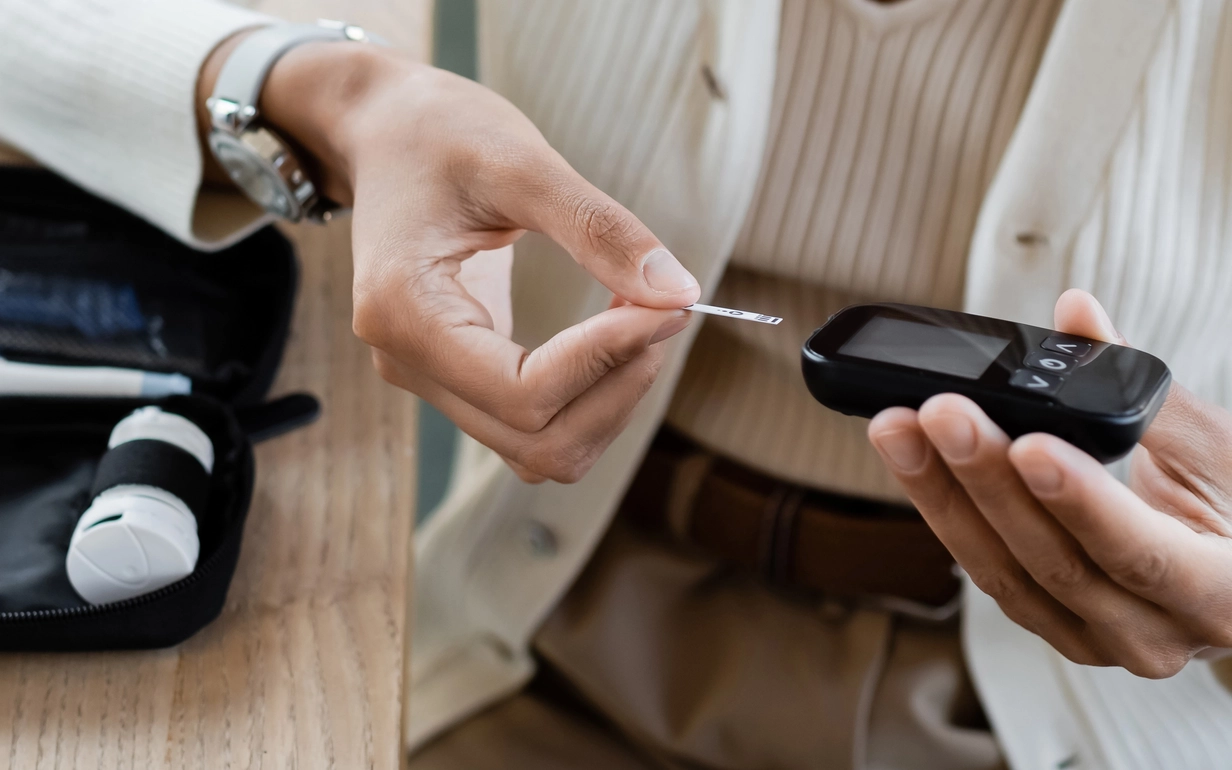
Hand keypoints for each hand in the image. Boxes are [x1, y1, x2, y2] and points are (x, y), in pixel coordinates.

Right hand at [199, 35, 699, 482]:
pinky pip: (534, 425)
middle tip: (664, 311)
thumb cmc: (438, 134)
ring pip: (539, 448)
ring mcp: (430, 378)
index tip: (667, 306)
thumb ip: (598, 229)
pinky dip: (589, 398)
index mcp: (404, 312)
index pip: (524, 392)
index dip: (607, 360)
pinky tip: (614, 339)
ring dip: (609, 401)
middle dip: (617, 385)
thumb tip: (679, 292)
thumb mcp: (520, 161)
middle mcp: (407, 363)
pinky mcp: (457, 377)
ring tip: (643, 322)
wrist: (386, 134)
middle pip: (537, 439)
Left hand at [868, 290, 1231, 677]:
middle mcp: (1151, 633)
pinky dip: (944, 512)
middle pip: (1052, 560)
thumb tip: (1076, 313)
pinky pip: (985, 570)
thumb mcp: (1213, 447)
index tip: (1028, 443)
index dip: (1079, 500)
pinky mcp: (1047, 623)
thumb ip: (1141, 385)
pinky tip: (913, 460)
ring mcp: (1092, 637)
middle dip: (986, 480)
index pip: (1139, 551)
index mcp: (1217, 593)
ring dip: (942, 494)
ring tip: (900, 428)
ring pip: (1001, 571)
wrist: (1230, 572)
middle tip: (940, 413)